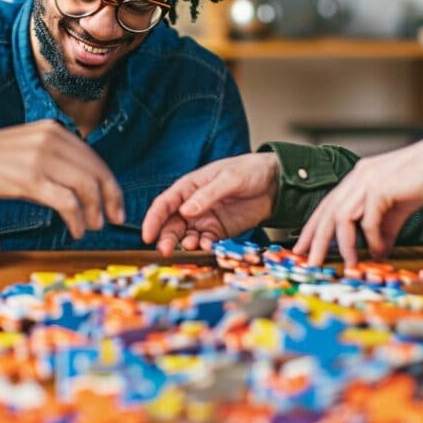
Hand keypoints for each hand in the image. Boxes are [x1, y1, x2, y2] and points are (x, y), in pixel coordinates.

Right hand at [0, 120, 123, 237]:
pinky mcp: (30, 179)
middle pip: (95, 173)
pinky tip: (76, 230)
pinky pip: (66, 202)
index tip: (116, 205)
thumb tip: (87, 184)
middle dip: (110, 199)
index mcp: (55, 130)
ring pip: (85, 187)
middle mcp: (52, 139)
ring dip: (94, 211)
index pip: (94, 159)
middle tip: (115, 219)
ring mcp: (41, 158)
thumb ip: (59, 158)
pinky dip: (76, 219)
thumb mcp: (32, 147)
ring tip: (94, 226)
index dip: (111, 184)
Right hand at [142, 153, 279, 255]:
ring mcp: (204, 219)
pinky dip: (204, 247)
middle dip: (166, 238)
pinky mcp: (218, 231)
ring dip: (185, 244)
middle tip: (165, 251)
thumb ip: (208, 194)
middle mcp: (192, 205)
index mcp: (188, 187)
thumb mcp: (229, 178)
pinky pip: (206, 242)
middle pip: (171, 224)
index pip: (163, 204)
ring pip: (186, 236)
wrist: (275, 182)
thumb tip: (186, 211)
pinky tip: (208, 248)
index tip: (147, 236)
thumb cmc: (249, 170)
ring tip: (191, 248)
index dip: (153, 220)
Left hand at [293, 130, 422, 266]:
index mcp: (357, 177)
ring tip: (349, 266)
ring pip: (342, 218)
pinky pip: (368, 220)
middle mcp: (357, 176)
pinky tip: (379, 251)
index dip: (313, 227)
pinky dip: (372, 239)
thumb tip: (377, 254)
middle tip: (310, 263)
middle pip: (327, 212)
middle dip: (315, 240)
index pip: (327, 205)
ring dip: (344, 246)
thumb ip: (383, 230)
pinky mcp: (381, 187)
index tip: (303, 248)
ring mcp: (367, 179)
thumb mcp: (397, 209)